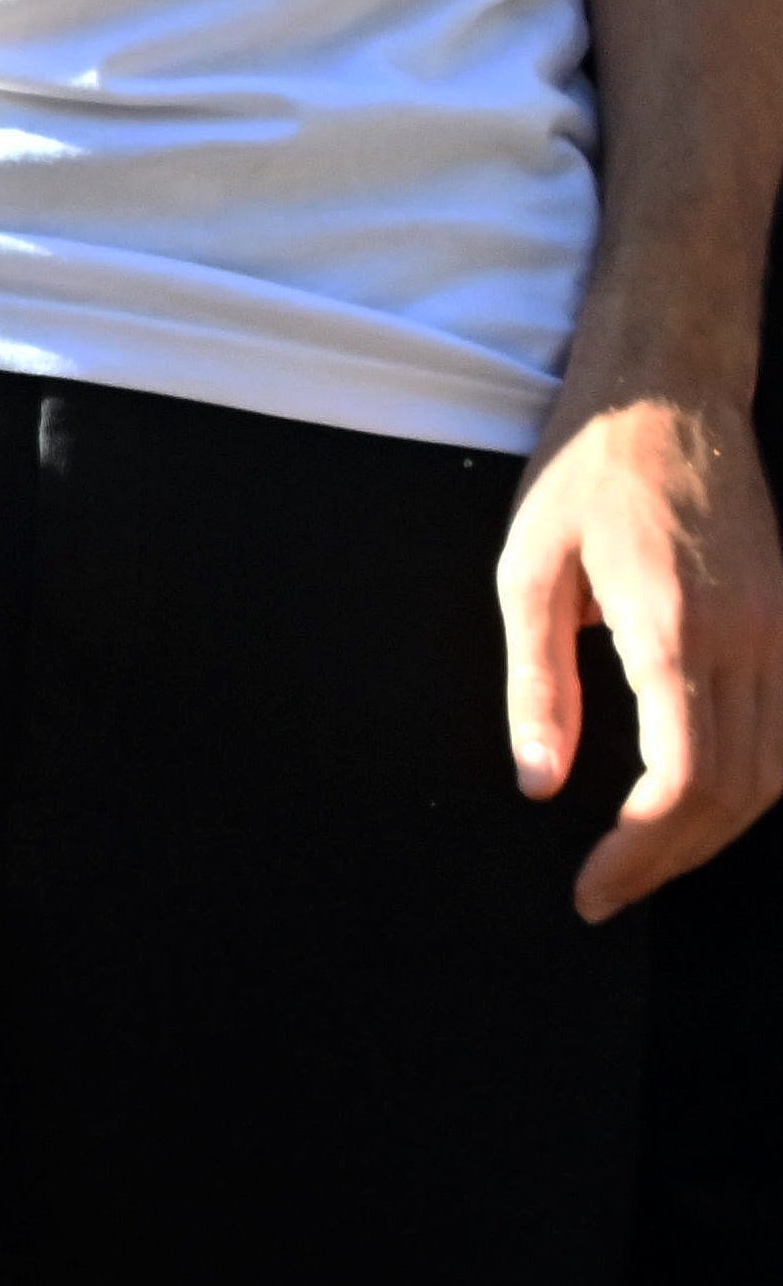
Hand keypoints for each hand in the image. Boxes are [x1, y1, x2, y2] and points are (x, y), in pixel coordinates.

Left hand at [503, 381, 775, 916]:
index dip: (641, 850)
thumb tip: (540, 784)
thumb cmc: (586, 472)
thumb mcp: (527, 572)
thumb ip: (538, 684)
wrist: (666, 392)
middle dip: (673, 857)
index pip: (682, 778)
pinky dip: (750, 785)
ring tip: (646, 863)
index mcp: (677, 628)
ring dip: (716, 831)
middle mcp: (751, 636)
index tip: (592, 888)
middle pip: (738, 790)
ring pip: (778, 769)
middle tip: (607, 894)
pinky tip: (698, 806)